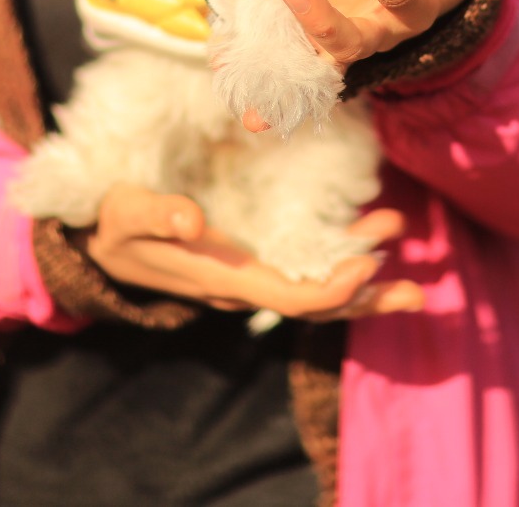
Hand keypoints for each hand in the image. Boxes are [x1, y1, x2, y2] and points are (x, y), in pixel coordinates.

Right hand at [82, 183, 423, 319]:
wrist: (103, 245)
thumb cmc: (114, 226)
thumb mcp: (125, 214)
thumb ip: (156, 214)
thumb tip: (194, 217)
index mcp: (222, 279)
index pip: (287, 297)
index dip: (330, 288)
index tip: (366, 264)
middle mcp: (246, 285)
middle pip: (317, 304)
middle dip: (366, 297)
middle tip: (416, 289)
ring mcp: (254, 276)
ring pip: (319, 289)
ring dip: (365, 281)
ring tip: (411, 265)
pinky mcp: (256, 260)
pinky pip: (308, 267)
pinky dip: (342, 258)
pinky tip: (370, 236)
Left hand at [237, 0, 518, 132]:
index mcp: (413, 9)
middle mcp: (377, 33)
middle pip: (350, 41)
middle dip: (321, 23)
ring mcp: (344, 40)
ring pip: (312, 59)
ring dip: (281, 63)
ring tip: (240, 80)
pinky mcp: (316, 40)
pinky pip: (287, 60)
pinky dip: (258, 70)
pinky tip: (223, 75)